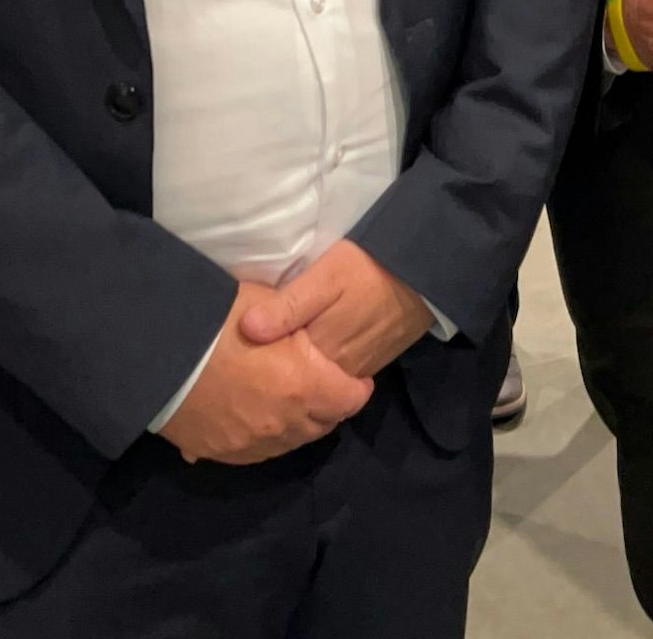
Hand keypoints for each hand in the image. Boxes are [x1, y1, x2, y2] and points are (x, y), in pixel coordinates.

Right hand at [159, 280, 371, 465]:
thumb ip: (299, 324)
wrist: (156, 351)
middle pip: (322, 425)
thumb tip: (310, 337)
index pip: (349, 399)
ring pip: (291, 442)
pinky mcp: (220, 452)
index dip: (357, 387)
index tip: (357, 376)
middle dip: (330, 406)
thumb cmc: (218, 318)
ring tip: (294, 401)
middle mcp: (282, 423)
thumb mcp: (270, 307)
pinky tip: (258, 417)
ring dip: (299, 424)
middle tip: (326, 386)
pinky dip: (265, 436)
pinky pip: (256, 452)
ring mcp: (250, 443)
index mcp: (303, 386)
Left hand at [237, 241, 432, 380]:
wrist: (421, 270)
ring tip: (267, 366)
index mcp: (320, 352)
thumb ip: (287, 307)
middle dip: (272, 379)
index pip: (278, 374)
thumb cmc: (367, 268)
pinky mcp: (370, 363)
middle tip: (242, 368)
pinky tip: (305, 359)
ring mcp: (355, 370)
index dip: (253, 370)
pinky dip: (319, 374)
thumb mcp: (324, 278)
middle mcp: (336, 371)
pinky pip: (337, 378)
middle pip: (297, 383)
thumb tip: (246, 330)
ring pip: (317, 384)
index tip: (231, 365)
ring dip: (296, 378)